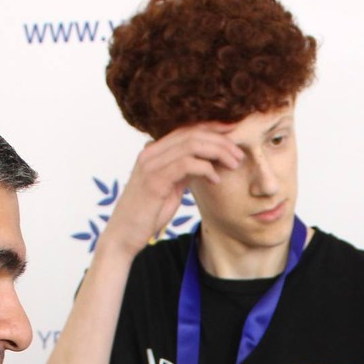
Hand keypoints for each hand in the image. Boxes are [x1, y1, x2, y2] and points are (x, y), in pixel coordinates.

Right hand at [100, 124, 243, 255]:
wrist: (124, 235)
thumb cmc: (148, 213)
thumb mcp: (170, 187)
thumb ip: (183, 172)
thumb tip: (204, 163)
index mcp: (154, 151)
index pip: (187, 129)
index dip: (212, 128)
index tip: (234, 134)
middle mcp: (151, 152)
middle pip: (192, 133)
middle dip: (220, 140)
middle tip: (239, 153)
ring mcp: (151, 164)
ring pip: (191, 144)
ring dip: (218, 152)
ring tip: (233, 164)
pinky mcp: (154, 180)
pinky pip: (186, 164)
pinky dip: (205, 168)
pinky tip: (216, 179)